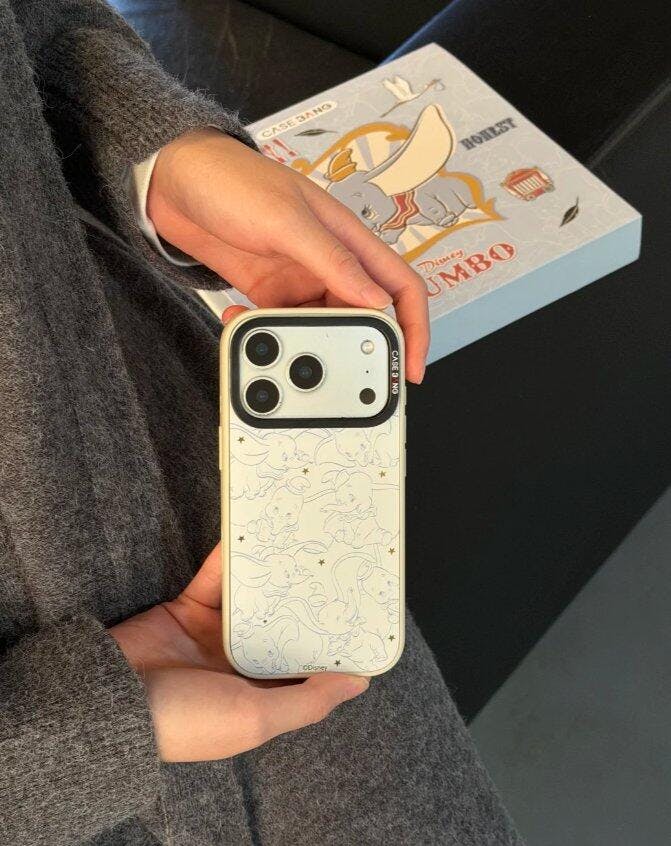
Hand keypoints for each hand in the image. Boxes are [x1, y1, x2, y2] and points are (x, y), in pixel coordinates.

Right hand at [109, 544, 368, 761]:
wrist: (108, 700)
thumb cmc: (186, 721)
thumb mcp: (255, 719)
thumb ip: (308, 701)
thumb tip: (359, 683)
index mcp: (259, 697)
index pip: (305, 669)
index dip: (331, 646)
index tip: (358, 615)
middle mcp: (240, 666)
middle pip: (282, 626)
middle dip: (305, 601)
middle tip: (337, 566)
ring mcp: (214, 636)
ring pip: (253, 598)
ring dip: (273, 574)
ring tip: (302, 544)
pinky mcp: (189, 609)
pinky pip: (217, 578)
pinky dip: (232, 559)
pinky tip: (253, 536)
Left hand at [147, 128, 428, 382]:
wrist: (175, 181)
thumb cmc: (232, 181)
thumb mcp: (286, 220)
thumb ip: (333, 261)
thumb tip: (376, 301)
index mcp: (348, 238)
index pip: (401, 285)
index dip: (415, 326)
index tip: (410, 366)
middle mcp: (330, 262)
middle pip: (365, 315)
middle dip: (358, 347)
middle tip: (344, 376)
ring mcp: (300, 280)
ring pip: (322, 326)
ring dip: (306, 344)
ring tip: (280, 347)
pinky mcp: (270, 293)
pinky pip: (282, 325)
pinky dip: (269, 334)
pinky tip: (245, 324)